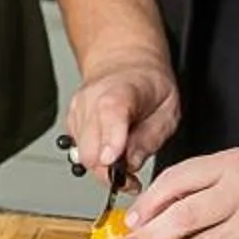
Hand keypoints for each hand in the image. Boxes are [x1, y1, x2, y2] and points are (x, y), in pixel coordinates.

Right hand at [61, 61, 181, 188]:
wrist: (125, 64)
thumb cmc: (149, 86)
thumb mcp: (167, 110)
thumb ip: (151, 138)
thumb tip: (130, 164)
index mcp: (122, 91)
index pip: (110, 114)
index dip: (111, 141)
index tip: (114, 162)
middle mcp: (92, 98)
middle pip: (89, 147)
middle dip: (109, 169)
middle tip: (130, 174)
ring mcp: (78, 109)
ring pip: (82, 155)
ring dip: (103, 165)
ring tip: (123, 155)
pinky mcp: (71, 121)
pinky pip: (78, 152)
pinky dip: (95, 157)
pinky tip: (109, 147)